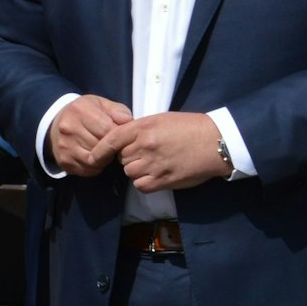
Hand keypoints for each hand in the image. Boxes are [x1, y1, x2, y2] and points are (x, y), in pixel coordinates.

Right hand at [46, 94, 133, 176]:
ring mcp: (65, 146)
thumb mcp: (101, 104)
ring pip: (94, 161)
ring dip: (105, 159)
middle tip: (114, 145)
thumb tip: (129, 121)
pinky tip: (96, 158)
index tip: (121, 136)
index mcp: (79, 111)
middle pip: (101, 147)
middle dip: (111, 148)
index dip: (118, 136)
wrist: (56, 124)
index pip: (107, 130)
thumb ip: (118, 111)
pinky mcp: (64, 161)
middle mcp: (68, 128)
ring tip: (106, 151)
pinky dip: (96, 167)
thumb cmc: (85, 114)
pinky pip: (87, 170)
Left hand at [99, 111, 228, 192]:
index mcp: (143, 127)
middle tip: (145, 152)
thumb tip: (121, 141)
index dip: (99, 150)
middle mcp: (145, 146)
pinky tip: (157, 174)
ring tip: (154, 162)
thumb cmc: (188, 128)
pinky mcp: (163, 180)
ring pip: (129, 172)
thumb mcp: (160, 120)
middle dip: (128, 157)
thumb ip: (139, 130)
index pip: (111, 139)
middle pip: (121, 158)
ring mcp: (154, 164)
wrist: (215, 142)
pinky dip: (145, 182)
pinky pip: (141, 185)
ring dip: (137, 170)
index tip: (92, 157)